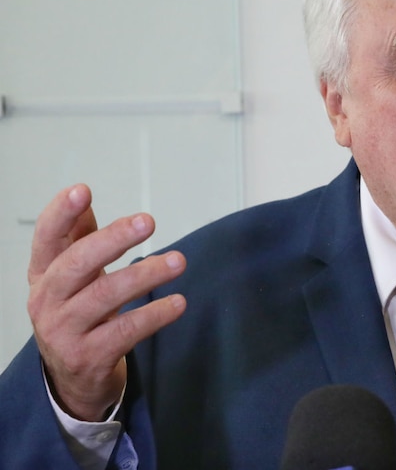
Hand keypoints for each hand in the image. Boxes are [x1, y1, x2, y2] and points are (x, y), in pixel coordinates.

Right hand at [27, 184, 186, 420]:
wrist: (74, 380)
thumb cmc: (77, 315)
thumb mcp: (71, 279)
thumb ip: (78, 240)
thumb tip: (84, 199)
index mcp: (42, 276)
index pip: (46, 240)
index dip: (60, 214)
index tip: (82, 190)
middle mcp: (46, 303)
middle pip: (77, 264)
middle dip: (113, 240)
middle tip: (148, 221)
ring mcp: (64, 333)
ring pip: (104, 297)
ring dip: (145, 275)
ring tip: (178, 262)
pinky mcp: (88, 358)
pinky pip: (125, 331)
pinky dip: (154, 315)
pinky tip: (178, 303)